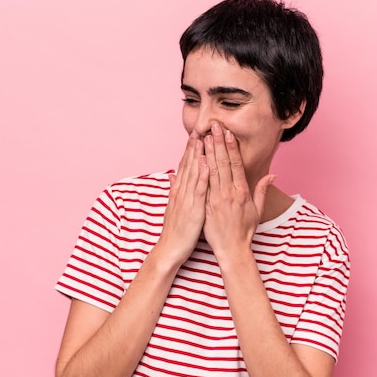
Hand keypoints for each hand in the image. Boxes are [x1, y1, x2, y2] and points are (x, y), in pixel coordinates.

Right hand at [157, 132, 209, 264]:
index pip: (185, 165)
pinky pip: (199, 189)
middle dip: (194, 146)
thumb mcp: (174, 207)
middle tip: (200, 127)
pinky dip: (202, 175)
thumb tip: (172, 175)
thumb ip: (174, 190)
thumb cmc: (176, 230)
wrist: (170, 249)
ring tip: (203, 138)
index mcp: (179, 191)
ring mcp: (187, 199)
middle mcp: (182, 191)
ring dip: (198, 155)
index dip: (190, 150)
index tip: (196, 134)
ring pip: (193, 172)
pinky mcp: (193, 208)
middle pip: (189, 164)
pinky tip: (206, 163)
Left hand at [202, 123, 273, 259]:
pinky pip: (201, 185)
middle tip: (214, 126)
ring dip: (207, 152)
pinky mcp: (205, 206)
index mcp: (242, 192)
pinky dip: (198, 171)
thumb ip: (262, 190)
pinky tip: (195, 158)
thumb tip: (273, 174)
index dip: (231, 147)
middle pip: (223, 163)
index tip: (228, 133)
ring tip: (204, 136)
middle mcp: (228, 193)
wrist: (232, 250)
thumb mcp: (257, 210)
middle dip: (218, 143)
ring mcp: (215, 199)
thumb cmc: (245, 230)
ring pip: (211, 171)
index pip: (236, 164)